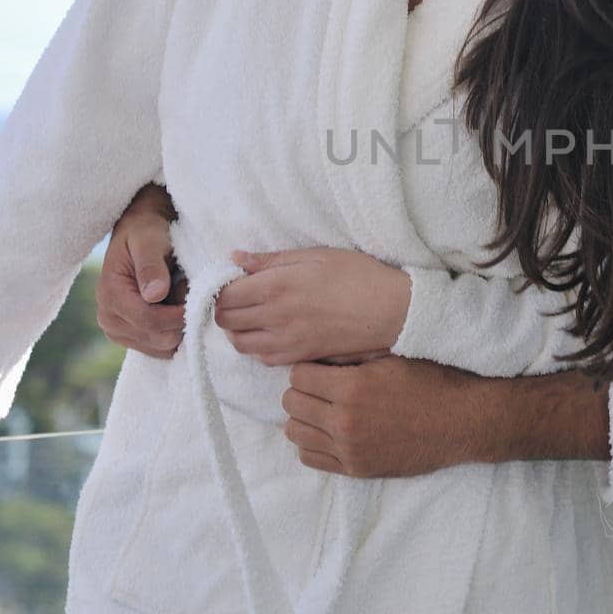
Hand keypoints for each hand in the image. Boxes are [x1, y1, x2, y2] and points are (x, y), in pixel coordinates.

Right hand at [96, 183, 188, 359]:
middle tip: (187, 290)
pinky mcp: (131, 338)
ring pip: (162, 347)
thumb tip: (155, 294)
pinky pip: (161, 349)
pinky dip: (175, 332)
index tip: (198, 299)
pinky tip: (176, 309)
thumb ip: (151, 265)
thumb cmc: (146, 232)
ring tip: (179, 296)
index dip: (178, 315)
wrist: (140, 235)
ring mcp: (118, 331)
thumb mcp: (149, 240)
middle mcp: (108, 318)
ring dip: (178, 326)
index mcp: (110, 294)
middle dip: (180, 318)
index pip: (148, 320)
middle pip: (157, 338)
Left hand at [213, 247, 411, 367]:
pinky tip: (270, 333)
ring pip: (239, 343)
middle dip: (224, 308)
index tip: (231, 281)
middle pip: (226, 320)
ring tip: (251, 316)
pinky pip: (263, 358)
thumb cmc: (359, 275)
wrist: (391, 310)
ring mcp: (287, 340)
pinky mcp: (300, 357)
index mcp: (277, 285)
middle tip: (238, 297)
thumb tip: (236, 258)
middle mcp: (276, 316)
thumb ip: (272, 259)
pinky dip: (257, 347)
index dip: (221, 288)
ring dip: (236, 330)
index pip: (225, 294)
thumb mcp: (316, 255)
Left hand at [282, 356, 491, 477]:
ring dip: (304, 417)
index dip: (308, 368)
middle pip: (291, 403)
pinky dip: (312, 443)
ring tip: (324, 409)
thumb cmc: (431, 382)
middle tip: (321, 387)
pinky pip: (310, 458)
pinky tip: (329, 431)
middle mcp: (344, 420)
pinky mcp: (356, 469)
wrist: (462, 422)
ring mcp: (348, 449)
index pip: (297, 376)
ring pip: (295, 432)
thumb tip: (320, 354)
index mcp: (352, 387)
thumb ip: (351, 356)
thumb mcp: (391, 357)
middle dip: (302, 391)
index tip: (320, 368)